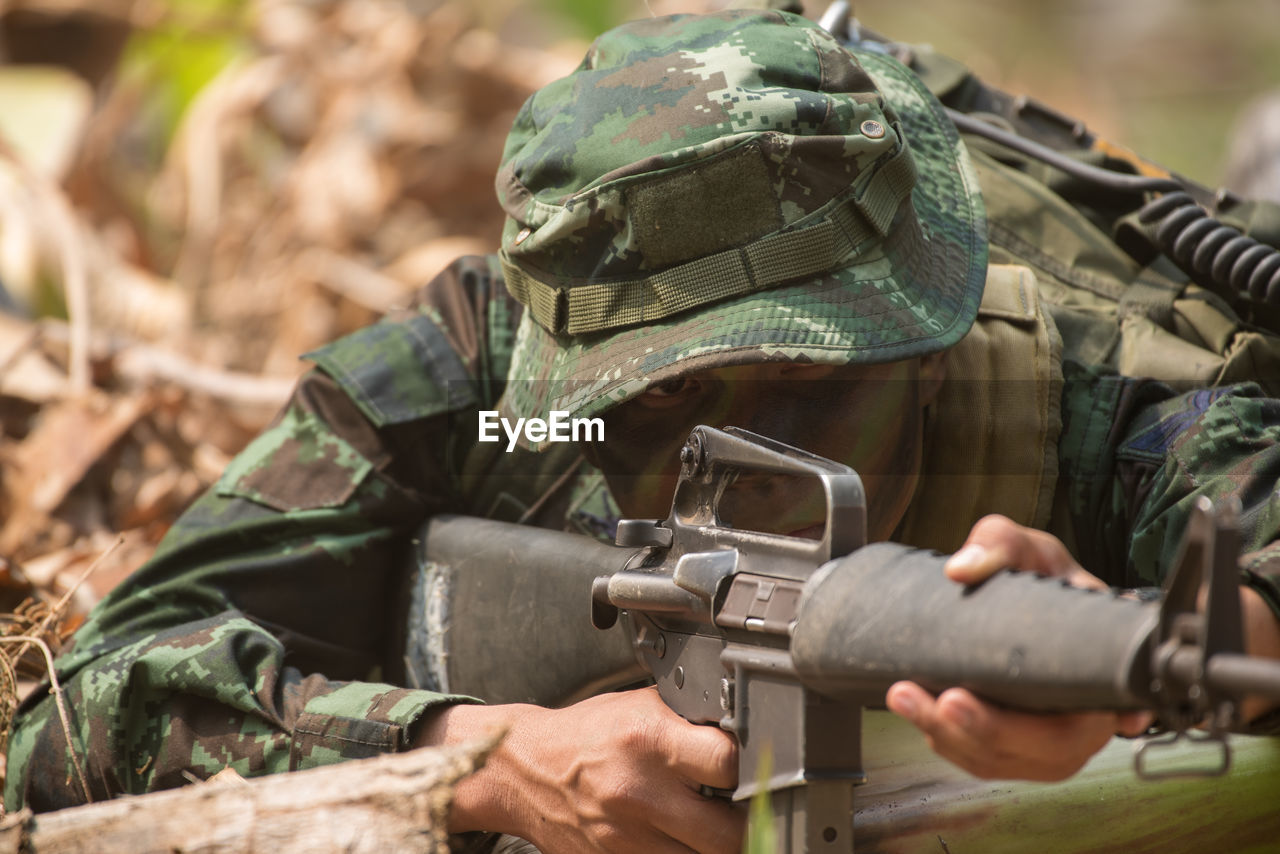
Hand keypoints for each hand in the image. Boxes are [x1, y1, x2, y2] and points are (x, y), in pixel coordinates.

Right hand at [418, 686, 743, 852]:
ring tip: (714, 825)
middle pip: (728, 833)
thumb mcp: (639, 706)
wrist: (526, 769)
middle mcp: (642, 793)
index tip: (757, 765)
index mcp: (651, 741)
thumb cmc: (589, 734)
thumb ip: (689, 719)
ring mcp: (629, 838)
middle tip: (747, 809)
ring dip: (718, 846)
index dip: (752, 766)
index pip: (728, 763)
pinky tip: (683, 838)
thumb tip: (743, 726)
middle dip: (747, 823)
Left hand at [884, 514, 1152, 780]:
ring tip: (906, 699)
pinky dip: (948, 740)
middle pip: (1048, 750)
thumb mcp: (1027, 548)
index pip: (1089, 712)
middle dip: (986, 733)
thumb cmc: (1040, 575)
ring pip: (1009, 760)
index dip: (1044, 728)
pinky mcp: (1017, 743)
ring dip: (954, 739)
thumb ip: (1000, 544)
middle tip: (942, 703)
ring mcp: (1054, 734)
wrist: (1025, 591)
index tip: (979, 700)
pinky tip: (915, 711)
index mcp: (1101, 666)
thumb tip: (961, 569)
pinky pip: (985, 758)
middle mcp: (1086, 710)